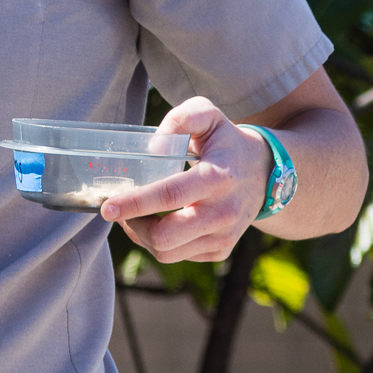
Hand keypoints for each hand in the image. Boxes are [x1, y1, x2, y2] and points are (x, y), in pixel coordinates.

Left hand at [99, 97, 271, 263]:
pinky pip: (177, 256)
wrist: (264, 172)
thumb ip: (182, 118)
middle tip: (117, 208)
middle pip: (165, 236)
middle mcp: (223, 213)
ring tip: (133, 214)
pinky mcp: (220, 250)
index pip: (170, 195)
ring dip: (140, 236)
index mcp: (217, 178)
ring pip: (167, 252)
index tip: (107, 206)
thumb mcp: (208, 115)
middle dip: (132, 224)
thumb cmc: (225, 141)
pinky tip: (154, 222)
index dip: (135, 203)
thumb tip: (154, 148)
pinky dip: (157, 244)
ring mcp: (223, 236)